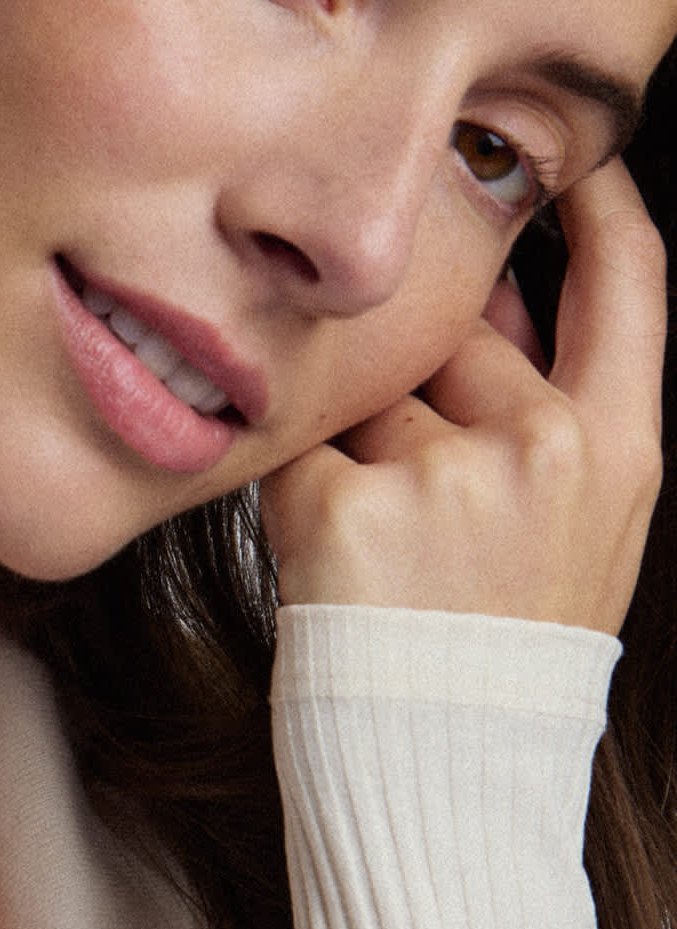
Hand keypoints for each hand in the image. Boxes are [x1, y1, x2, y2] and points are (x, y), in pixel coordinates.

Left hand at [261, 160, 665, 635]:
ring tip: (386, 547)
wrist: (442, 771)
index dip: (601, 207)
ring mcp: (449, 475)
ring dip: (355, 444)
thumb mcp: (577, 530)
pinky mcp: (350, 508)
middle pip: (454, 335)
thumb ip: (544, 410)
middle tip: (424, 502)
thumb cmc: (500, 651)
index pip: (630, 283)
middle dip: (417, 386)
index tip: (569, 157)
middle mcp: (547, 448)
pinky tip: (334, 560)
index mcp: (620, 451)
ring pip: (368, 393)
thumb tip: (480, 297)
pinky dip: (299, 488)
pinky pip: (301, 448)